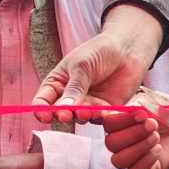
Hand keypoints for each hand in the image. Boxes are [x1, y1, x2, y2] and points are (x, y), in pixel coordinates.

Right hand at [34, 5, 161, 123]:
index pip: (43, 101)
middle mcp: (70, 98)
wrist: (127, 49)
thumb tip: (63, 109)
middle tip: (65, 115)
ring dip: (82, 116)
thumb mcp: (82, 66)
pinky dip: (102, 117)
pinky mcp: (105, 110)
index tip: (44, 115)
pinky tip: (105, 112)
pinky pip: (101, 119)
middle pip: (61, 113)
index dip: (41, 110)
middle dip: (62, 115)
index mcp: (57, 83)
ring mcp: (87, 105)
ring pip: (80, 118)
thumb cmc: (99, 51)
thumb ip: (74, 88)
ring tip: (86, 111)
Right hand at [100, 90, 168, 168]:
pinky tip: (158, 150)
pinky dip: (146, 160)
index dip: (122, 120)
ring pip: (118, 160)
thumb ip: (140, 105)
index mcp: (121, 122)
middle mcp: (122, 141)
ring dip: (138, 148)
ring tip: (156, 138)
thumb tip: (132, 110)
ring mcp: (131, 157)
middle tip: (153, 125)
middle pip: (111, 143)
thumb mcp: (155, 104)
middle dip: (133, 133)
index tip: (141, 114)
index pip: (108, 124)